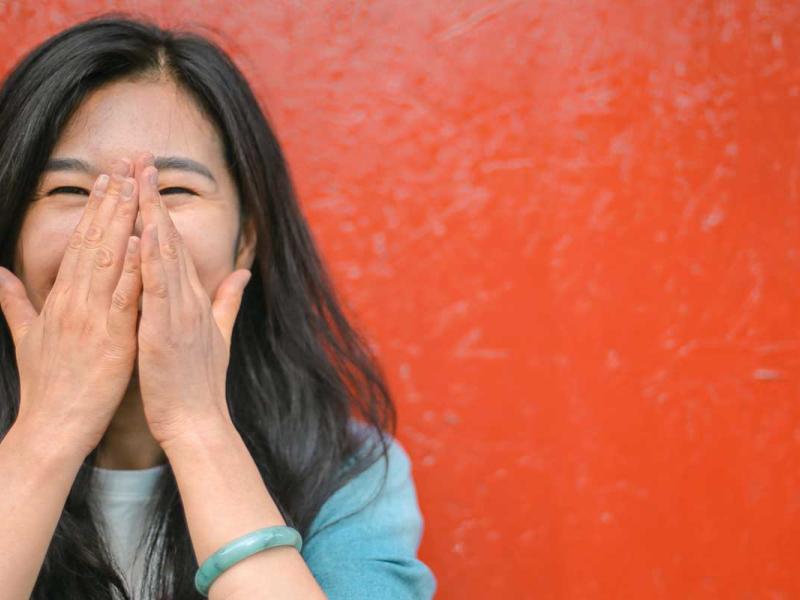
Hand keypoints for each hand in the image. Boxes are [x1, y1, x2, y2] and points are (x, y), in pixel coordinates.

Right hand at [0, 160, 141, 456]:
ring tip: (133, 187)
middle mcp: (74, 302)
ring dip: (121, 222)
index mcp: (60, 300)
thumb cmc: (46, 385)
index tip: (107, 181)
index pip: (79, 246)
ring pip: (108, 261)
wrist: (52, 426)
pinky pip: (124, 297)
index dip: (94, 212)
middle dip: (109, 203)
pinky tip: (143, 239)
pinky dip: (133, 267)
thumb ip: (15, 303)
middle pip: (94, 243)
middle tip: (123, 166)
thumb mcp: (26, 338)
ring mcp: (92, 318)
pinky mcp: (111, 339)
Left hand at [132, 152, 251, 446]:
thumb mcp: (220, 336)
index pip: (176, 246)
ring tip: (140, 180)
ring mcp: (180, 312)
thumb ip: (230, 300)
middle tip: (143, 160)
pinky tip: (144, 230)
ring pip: (165, 255)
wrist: (200, 421)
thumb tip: (243, 272)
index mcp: (196, 300)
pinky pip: (158, 287)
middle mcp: (189, 299)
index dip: (162, 210)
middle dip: (154, 199)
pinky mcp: (165, 329)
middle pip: (170, 240)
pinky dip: (152, 257)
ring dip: (152, 216)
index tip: (150, 180)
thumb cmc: (201, 383)